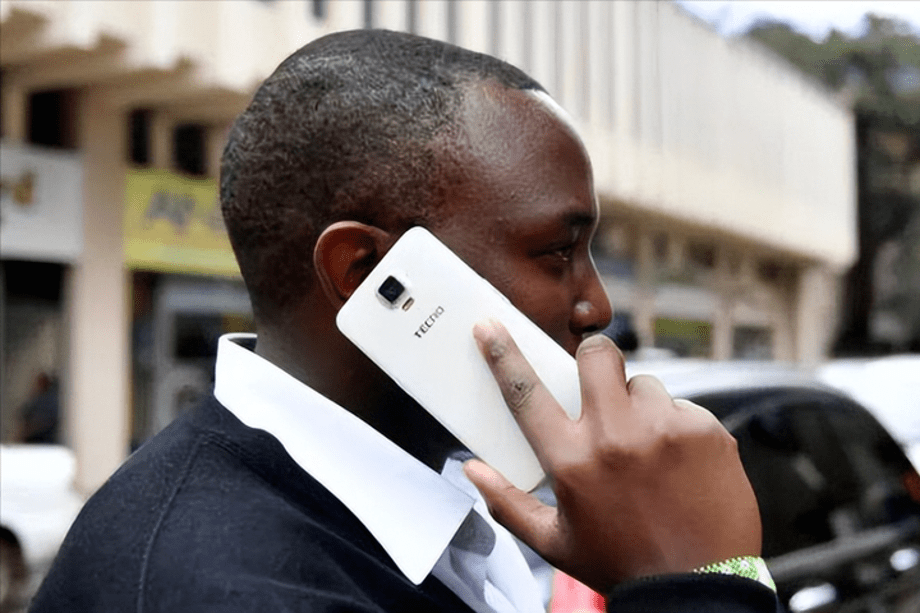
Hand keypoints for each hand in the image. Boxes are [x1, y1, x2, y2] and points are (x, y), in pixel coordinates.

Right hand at [464, 320, 761, 593]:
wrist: (699, 590)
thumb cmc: (623, 565)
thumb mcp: (555, 543)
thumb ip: (508, 504)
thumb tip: (473, 469)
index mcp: (572, 460)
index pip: (526, 393)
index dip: (503, 354)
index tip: (490, 326)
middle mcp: (617, 435)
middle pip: (597, 355)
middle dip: (593, 359)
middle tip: (599, 384)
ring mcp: (666, 428)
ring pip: (645, 384)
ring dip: (640, 406)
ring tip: (648, 449)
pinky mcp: (706, 431)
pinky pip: (684, 408)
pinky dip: (678, 428)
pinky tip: (681, 464)